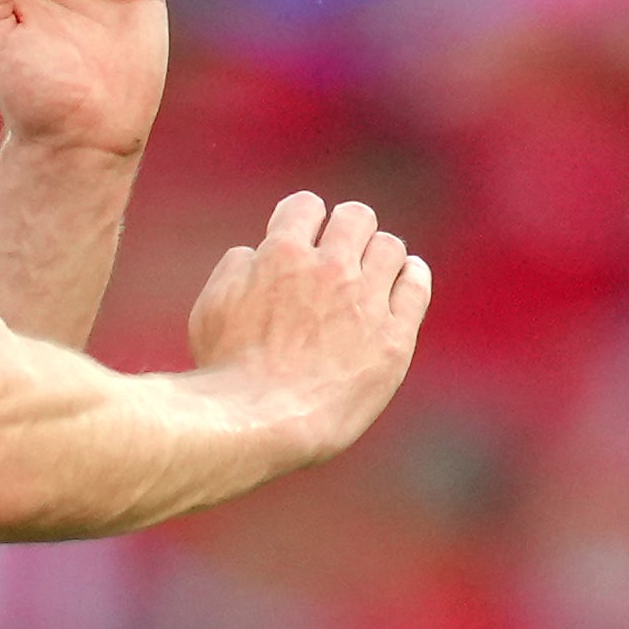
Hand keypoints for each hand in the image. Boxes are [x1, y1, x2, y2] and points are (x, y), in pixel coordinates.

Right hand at [180, 190, 431, 461]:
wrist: (262, 422)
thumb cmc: (227, 372)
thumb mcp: (212, 307)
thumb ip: (237, 269)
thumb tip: (256, 252)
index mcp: (282, 254)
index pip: (305, 205)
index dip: (304, 220)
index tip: (302, 240)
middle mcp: (330, 268)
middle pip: (356, 217)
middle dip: (346, 230)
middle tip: (340, 255)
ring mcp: (366, 302)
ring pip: (389, 247)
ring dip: (378, 254)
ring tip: (370, 275)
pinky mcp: (393, 338)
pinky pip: (416, 286)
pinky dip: (412, 275)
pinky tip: (406, 278)